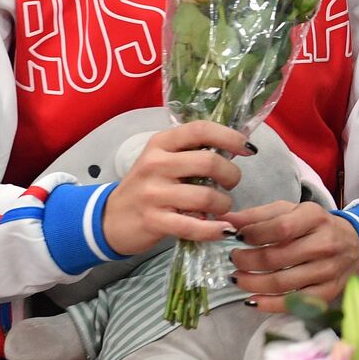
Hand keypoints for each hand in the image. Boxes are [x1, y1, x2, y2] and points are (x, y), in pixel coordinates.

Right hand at [101, 120, 249, 255]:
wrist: (110, 218)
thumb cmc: (148, 185)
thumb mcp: (164, 159)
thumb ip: (192, 152)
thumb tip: (236, 148)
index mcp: (162, 143)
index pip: (201, 130)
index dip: (230, 137)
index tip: (247, 149)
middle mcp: (156, 164)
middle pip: (209, 162)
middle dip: (231, 175)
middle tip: (230, 184)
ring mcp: (153, 193)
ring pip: (206, 196)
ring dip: (224, 204)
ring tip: (221, 207)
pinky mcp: (153, 220)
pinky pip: (193, 226)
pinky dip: (214, 229)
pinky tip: (223, 229)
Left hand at [226, 201, 358, 310]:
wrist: (356, 245)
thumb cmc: (316, 227)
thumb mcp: (292, 211)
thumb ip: (259, 215)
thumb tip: (226, 219)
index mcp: (315, 217)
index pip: (279, 228)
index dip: (253, 235)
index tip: (237, 238)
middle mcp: (324, 243)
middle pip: (276, 258)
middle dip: (246, 261)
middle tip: (234, 259)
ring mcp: (327, 270)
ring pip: (281, 283)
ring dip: (252, 283)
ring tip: (238, 278)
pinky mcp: (327, 292)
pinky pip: (294, 303)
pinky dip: (269, 305)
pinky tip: (253, 299)